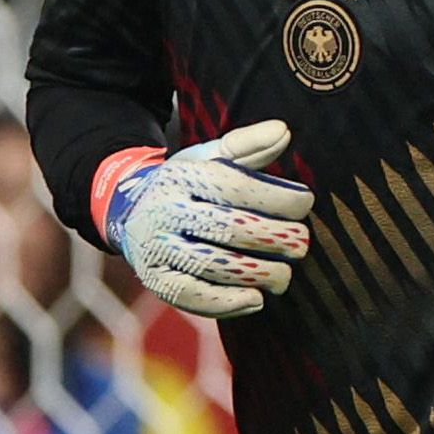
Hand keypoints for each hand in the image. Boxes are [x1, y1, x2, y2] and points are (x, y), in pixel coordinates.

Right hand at [96, 121, 313, 318]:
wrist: (128, 212)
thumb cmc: (186, 185)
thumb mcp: (209, 157)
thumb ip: (248, 145)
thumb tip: (284, 131)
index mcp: (182, 176)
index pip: (236, 186)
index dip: (278, 197)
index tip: (305, 203)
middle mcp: (165, 211)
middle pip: (231, 229)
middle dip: (275, 239)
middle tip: (301, 244)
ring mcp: (157, 247)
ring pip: (216, 266)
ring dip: (261, 274)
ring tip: (283, 274)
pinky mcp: (155, 279)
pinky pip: (195, 296)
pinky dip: (230, 302)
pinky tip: (256, 298)